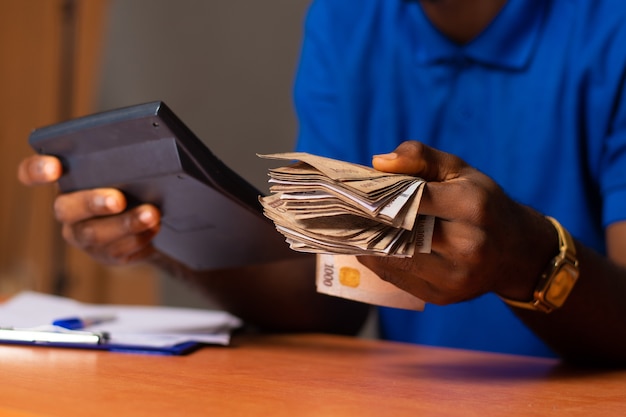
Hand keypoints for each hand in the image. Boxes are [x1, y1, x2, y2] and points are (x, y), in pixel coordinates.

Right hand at [17, 155, 160, 265]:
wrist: (154, 218)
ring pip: (95, 234)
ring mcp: (84, 236)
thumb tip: (138, 152)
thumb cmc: (135, 184)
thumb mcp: (127, 169)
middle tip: (118, 199)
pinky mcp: (106, 255)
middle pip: (67, 209)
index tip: (54, 167)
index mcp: (66, 180)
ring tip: (151, 214)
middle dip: (93, 203)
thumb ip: (121, 161)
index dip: (36, 170)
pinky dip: (139, 239)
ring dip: (126, 224)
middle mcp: (68, 210)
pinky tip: (154, 228)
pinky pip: (117, 251)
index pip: (32, 173)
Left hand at [359, 141, 557, 304]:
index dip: (379, 195)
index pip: (412, 198)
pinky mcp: (444, 297)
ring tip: (348, 228)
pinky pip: (397, 279)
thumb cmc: (481, 202)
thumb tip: (377, 163)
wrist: (516, 251)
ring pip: (394, 259)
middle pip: (400, 232)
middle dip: (367, 221)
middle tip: (339, 211)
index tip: (351, 191)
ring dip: (367, 244)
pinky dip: (378, 262)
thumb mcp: (459, 170)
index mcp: (472, 206)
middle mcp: (467, 245)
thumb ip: (420, 157)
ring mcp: (456, 276)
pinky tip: (366, 247)